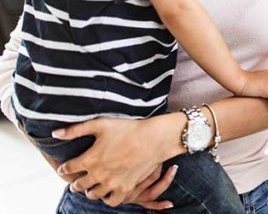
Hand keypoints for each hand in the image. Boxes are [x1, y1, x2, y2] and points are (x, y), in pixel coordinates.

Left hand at [53, 116, 172, 207]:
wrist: (154, 138)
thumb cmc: (128, 129)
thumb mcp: (100, 124)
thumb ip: (75, 130)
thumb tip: (55, 134)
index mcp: (89, 159)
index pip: (68, 169)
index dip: (64, 168)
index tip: (66, 168)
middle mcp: (98, 174)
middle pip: (78, 185)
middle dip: (75, 183)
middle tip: (77, 181)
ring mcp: (112, 183)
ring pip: (93, 195)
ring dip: (90, 191)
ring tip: (92, 186)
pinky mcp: (125, 188)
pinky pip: (111, 201)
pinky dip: (107, 199)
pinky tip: (108, 192)